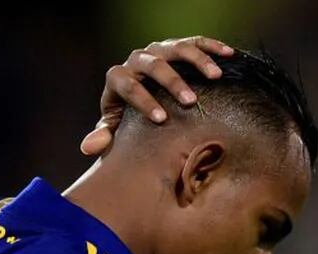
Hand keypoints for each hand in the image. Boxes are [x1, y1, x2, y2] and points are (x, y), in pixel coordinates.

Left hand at [80, 36, 234, 155]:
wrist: (138, 93)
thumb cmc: (127, 116)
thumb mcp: (114, 126)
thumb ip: (104, 135)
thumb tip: (88, 148)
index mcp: (118, 78)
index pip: (128, 86)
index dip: (143, 101)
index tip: (161, 119)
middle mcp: (137, 60)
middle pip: (153, 65)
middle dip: (172, 82)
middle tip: (190, 100)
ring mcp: (158, 50)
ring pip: (176, 48)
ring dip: (197, 61)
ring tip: (215, 76)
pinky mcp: (176, 46)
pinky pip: (195, 41)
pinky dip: (212, 47)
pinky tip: (229, 54)